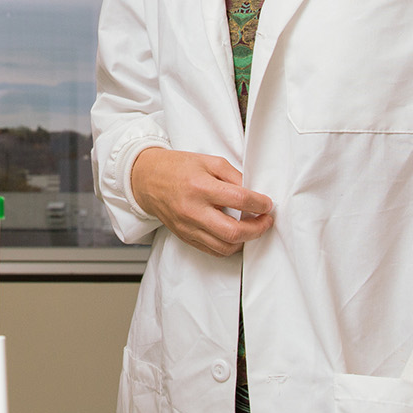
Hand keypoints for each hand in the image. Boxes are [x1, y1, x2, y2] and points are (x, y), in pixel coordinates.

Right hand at [130, 148, 273, 256]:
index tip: (266, 203)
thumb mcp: (208, 161)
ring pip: (224, 247)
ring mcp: (188, 227)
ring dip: (245, 240)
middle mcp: (193, 210)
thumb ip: (233, 176)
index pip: (239, 199)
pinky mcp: (185, 237)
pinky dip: (228, 246)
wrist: (146, 179)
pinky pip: (212, 251)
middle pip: (233, 231)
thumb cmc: (176, 168)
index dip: (259, 203)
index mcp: (200, 186)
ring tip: (251, 228)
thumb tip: (254, 192)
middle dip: (257, 228)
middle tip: (265, 220)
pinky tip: (235, 235)